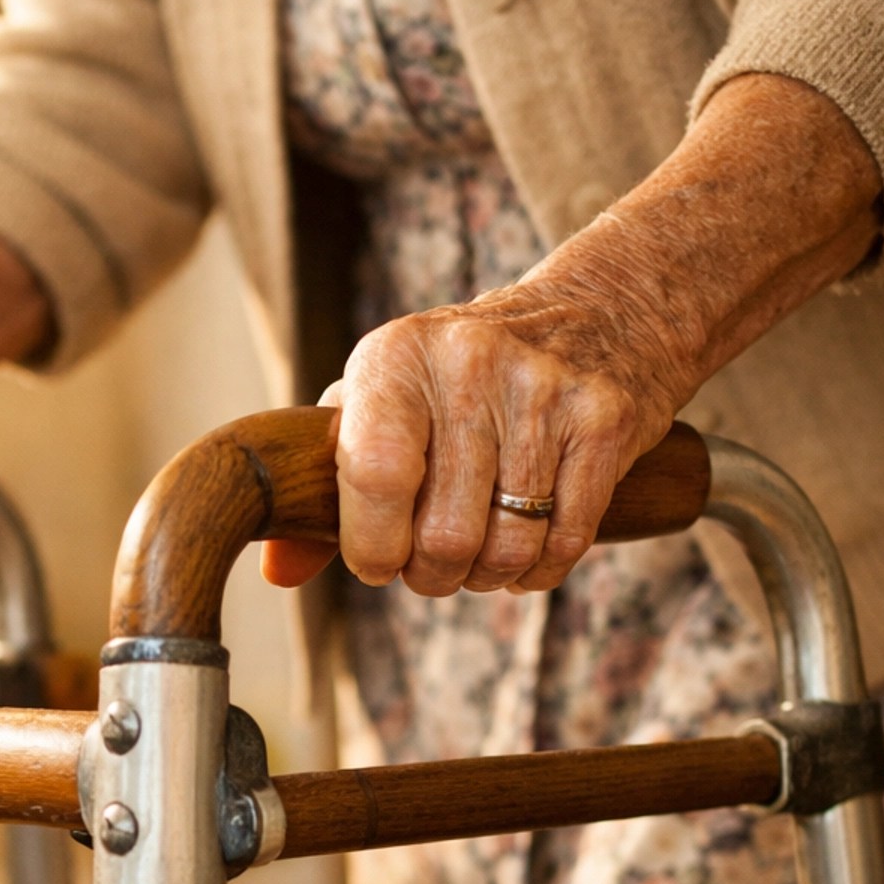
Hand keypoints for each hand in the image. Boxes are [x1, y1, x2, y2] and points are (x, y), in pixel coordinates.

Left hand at [262, 284, 682, 597]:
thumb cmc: (462, 378)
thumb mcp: (384, 401)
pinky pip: (565, 541)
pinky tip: (528, 550)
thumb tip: (279, 570)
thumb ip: (326, 485)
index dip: (373, 545)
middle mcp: (468, 363)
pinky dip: (540, 569)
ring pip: (507, 546)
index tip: (377, 562)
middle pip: (446, 533)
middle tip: (435, 564)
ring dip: (488, 575)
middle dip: (434, 574)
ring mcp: (543, 389)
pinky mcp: (603, 420)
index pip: (376, 475)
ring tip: (480, 554)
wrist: (600, 309)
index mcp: (395, 357)